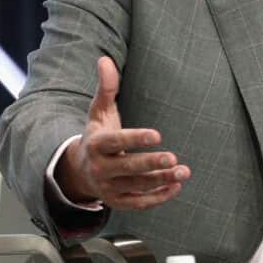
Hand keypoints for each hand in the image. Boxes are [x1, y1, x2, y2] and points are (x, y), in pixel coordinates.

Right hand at [56, 56, 189, 209]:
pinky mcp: (118, 201)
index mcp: (96, 145)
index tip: (157, 135)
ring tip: (183, 171)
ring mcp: (109, 187)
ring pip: (137, 186)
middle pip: (127, 168)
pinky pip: (139, 202)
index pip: (116, 142)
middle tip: (173, 158)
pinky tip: (176, 186)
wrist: (79, 170)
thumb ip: (106, 88)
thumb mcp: (99, 111)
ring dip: (161, 180)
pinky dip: (158, 197)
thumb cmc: (97, 135)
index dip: (135, 139)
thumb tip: (104, 59)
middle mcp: (101, 168)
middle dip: (151, 164)